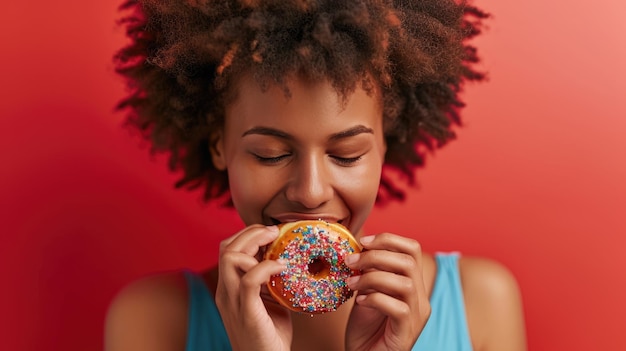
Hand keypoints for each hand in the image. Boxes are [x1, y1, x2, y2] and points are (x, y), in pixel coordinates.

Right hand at [215, 224, 291, 350]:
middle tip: (274, 231)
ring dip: (255, 244)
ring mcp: (233, 303)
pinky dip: (266, 267)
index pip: (226, 249)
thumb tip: (285, 259)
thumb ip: (269, 282)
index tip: (271, 233)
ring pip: (231, 258)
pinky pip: (249, 280)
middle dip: (251, 232)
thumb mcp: (268, 302)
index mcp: (228, 289)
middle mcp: (225, 293)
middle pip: (225, 247)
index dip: (247, 235)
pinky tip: (283, 267)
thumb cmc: (270, 336)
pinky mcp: (247, 313)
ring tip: (276, 244)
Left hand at [344, 233, 430, 350]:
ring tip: (351, 282)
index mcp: (413, 284)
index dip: (389, 239)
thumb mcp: (366, 291)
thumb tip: (359, 247)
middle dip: (375, 255)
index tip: (363, 242)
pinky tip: (359, 302)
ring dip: (371, 277)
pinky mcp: (407, 332)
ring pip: (405, 283)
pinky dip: (375, 299)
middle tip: (351, 261)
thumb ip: (369, 272)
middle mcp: (420, 298)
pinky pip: (398, 307)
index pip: (413, 248)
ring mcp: (416, 315)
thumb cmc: (366, 328)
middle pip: (408, 261)